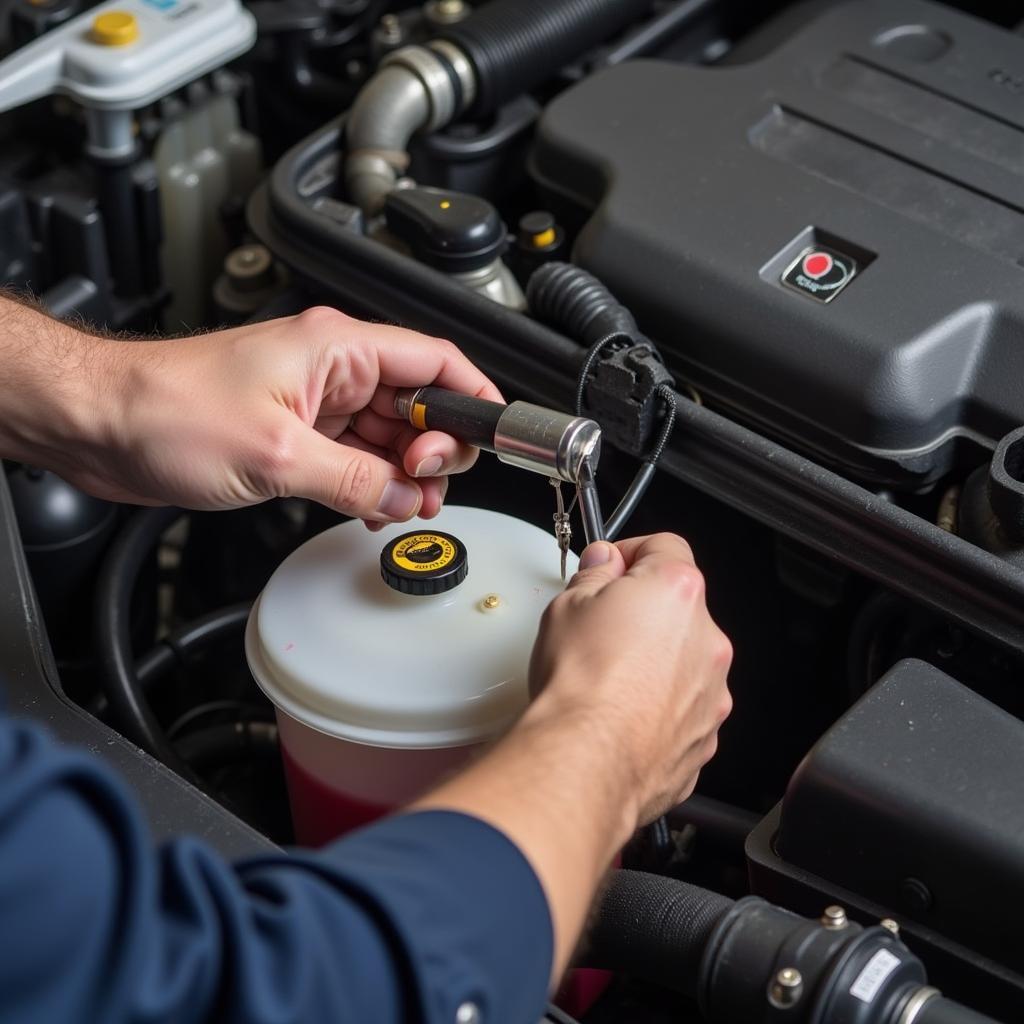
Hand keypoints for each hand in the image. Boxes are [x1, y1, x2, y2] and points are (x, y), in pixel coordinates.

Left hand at [54, 306, 501, 519]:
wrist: (100, 424)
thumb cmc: (165, 410)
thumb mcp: (275, 453)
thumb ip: (352, 479)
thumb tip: (402, 497)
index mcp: (338, 349)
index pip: (435, 363)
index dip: (473, 397)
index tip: (495, 432)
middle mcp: (332, 371)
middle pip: (419, 407)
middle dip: (435, 452)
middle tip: (425, 486)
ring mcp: (315, 405)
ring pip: (388, 439)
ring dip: (403, 476)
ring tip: (404, 507)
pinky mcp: (295, 434)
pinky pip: (354, 460)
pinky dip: (370, 486)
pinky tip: (373, 509)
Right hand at [528, 533, 732, 825]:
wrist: (588, 760)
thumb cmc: (581, 684)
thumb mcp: (567, 606)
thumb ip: (594, 575)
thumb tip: (602, 565)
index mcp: (677, 591)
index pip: (665, 546)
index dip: (631, 552)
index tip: (609, 567)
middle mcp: (707, 639)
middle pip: (677, 607)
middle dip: (642, 612)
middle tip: (598, 627)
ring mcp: (712, 692)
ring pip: (683, 661)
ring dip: (653, 663)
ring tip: (607, 680)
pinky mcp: (705, 737)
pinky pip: (681, 709)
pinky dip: (657, 708)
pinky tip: (620, 716)